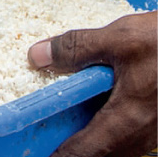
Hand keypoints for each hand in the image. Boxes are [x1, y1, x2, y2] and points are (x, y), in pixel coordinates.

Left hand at [28, 10, 156, 156]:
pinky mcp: (155, 122)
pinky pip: (126, 137)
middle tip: (47, 140)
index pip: (85, 151)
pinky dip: (106, 132)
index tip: (37, 154)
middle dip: (74, 150)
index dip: (59, 156)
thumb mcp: (117, 38)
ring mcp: (151, 131)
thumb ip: (75, 48)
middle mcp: (141, 133)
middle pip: (101, 155)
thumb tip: (37, 56)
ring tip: (64, 127)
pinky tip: (93, 110)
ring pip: (116, 149)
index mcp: (127, 118)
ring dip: (92, 143)